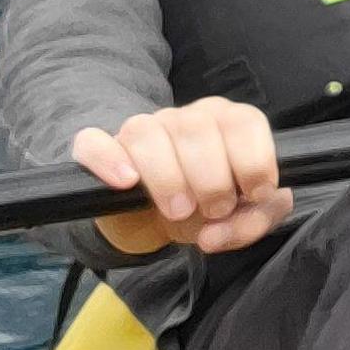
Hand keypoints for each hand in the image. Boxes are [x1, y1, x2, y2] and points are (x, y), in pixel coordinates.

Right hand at [72, 100, 294, 256]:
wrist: (155, 220)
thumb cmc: (205, 208)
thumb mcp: (240, 218)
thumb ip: (254, 220)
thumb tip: (220, 230)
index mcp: (226, 123)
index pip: (245, 121)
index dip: (254, 160)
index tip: (253, 193)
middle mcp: (185, 118)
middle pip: (197, 128)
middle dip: (212, 179)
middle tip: (214, 210)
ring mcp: (141, 129)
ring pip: (148, 134)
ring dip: (168, 179)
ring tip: (179, 211)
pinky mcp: (102, 150)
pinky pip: (95, 142)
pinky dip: (109, 161)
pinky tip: (127, 182)